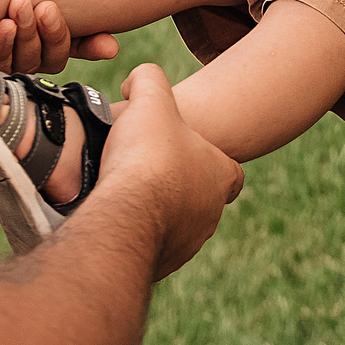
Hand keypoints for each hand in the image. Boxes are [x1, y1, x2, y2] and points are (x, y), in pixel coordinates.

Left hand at [0, 0, 119, 71]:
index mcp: (18, 15)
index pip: (64, 37)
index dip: (91, 44)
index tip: (111, 45)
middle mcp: (7, 42)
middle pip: (51, 55)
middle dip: (58, 36)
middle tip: (45, 7)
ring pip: (28, 66)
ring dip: (30, 41)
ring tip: (20, 10)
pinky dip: (4, 50)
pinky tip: (0, 27)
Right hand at [95, 64, 244, 278]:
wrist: (125, 215)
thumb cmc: (146, 157)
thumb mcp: (151, 98)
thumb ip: (149, 79)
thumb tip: (138, 81)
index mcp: (220, 176)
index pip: (230, 171)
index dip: (210, 160)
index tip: (183, 153)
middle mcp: (210, 215)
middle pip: (198, 198)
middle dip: (175, 187)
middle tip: (144, 171)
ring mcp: (187, 245)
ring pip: (174, 226)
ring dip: (154, 212)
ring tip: (124, 194)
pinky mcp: (160, 266)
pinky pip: (149, 247)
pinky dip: (134, 234)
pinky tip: (114, 217)